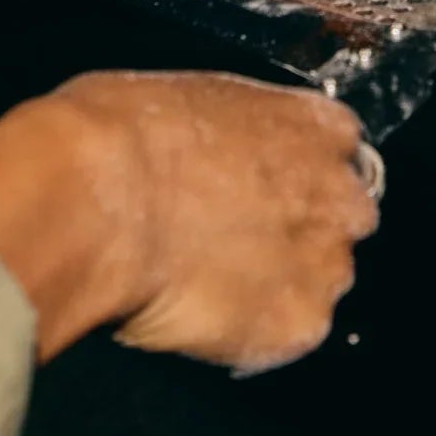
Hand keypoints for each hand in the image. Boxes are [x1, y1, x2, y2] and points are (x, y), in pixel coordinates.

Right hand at [0, 71, 381, 372]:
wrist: (95, 206)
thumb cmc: (122, 138)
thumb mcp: (190, 98)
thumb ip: (232, 132)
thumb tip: (211, 151)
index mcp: (320, 126)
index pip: (337, 152)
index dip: (293, 174)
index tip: (259, 187)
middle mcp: (340, 196)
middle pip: (340, 220)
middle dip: (298, 232)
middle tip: (234, 239)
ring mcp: (326, 266)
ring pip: (320, 282)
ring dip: (278, 285)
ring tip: (209, 283)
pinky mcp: (298, 327)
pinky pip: (287, 336)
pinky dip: (252, 334)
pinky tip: (202, 317)